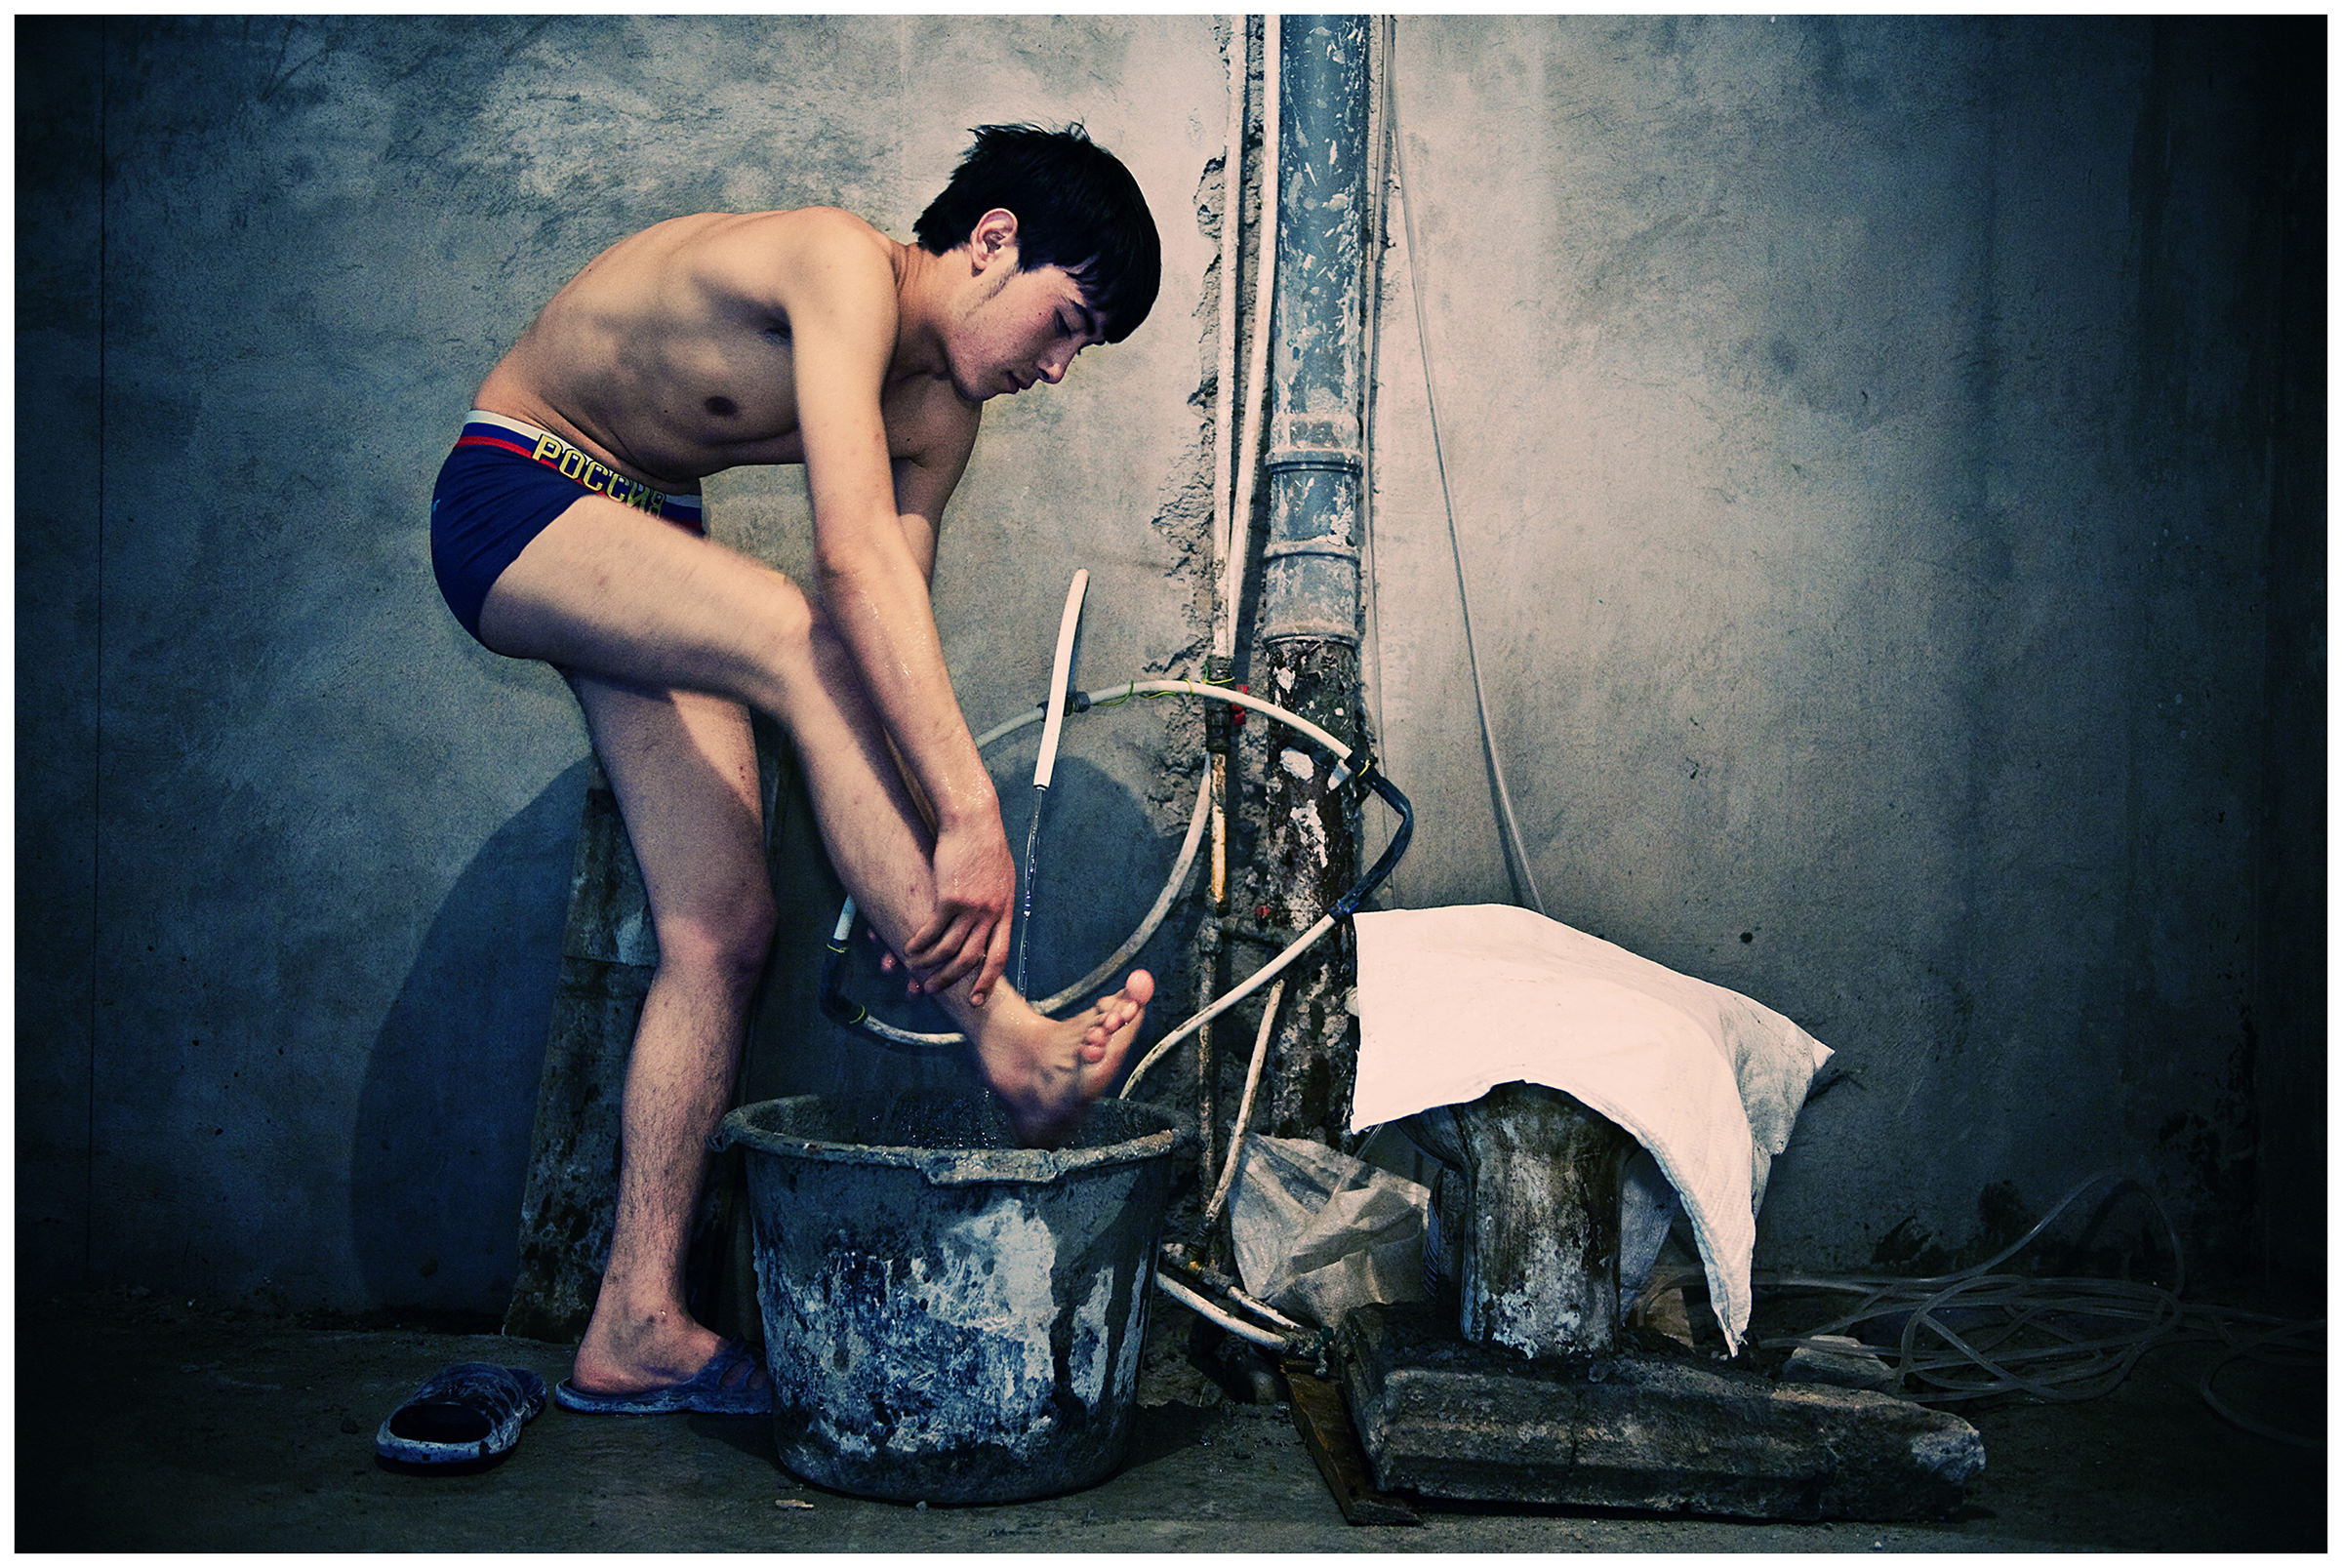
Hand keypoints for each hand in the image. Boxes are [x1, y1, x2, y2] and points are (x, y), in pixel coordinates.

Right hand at [901, 815, 1014, 1003]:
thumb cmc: (985, 843)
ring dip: (929, 963)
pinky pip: (932, 930)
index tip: (976, 999)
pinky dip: (918, 943)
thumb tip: (991, 919)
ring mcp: (971, 907)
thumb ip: (997, 900)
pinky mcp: (949, 897)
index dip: (987, 980)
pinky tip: (908, 947)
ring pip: (948, 948)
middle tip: (933, 990)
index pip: (999, 955)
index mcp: (1005, 910)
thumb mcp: (1002, 875)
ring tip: (914, 968)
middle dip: (951, 979)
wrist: (973, 819)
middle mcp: (990, 913)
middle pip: (971, 958)